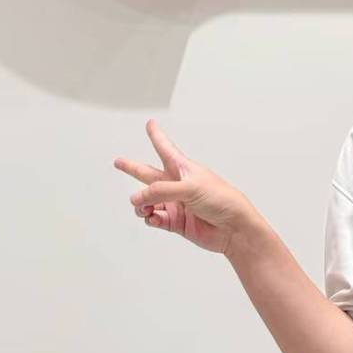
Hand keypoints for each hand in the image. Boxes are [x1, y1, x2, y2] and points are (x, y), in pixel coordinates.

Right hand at [113, 119, 257, 256]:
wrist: (233, 228)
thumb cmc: (222, 200)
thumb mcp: (190, 188)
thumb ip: (161, 191)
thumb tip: (137, 198)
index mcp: (184, 169)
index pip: (166, 148)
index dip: (157, 136)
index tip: (150, 124)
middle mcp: (177, 185)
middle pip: (149, 174)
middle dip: (133, 167)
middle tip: (119, 161)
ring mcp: (175, 204)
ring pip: (147, 200)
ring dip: (141, 203)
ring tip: (142, 207)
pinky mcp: (175, 222)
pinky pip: (154, 218)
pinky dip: (149, 218)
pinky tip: (153, 217)